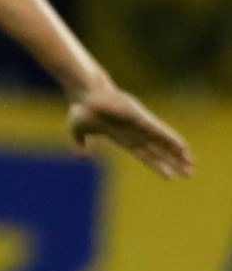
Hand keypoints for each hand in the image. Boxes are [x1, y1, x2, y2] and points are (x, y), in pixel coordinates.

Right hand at [67, 85, 195, 178]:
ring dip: (177, 153)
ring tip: (191, 163)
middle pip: (159, 151)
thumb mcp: (79, 131)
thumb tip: (82, 155)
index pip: (145, 155)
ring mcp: (139, 124)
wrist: (84, 93)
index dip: (157, 165)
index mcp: (124, 137)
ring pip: (163, 141)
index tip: (169, 177)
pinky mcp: (140, 117)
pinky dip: (170, 139)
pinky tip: (182, 147)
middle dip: (174, 162)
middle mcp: (136, 132)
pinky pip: (158, 130)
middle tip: (189, 173)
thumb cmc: (82, 108)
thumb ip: (82, 143)